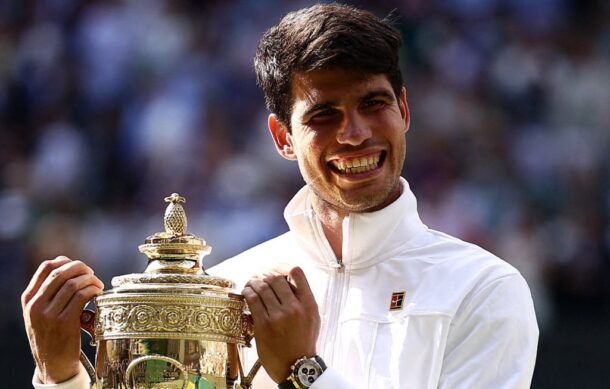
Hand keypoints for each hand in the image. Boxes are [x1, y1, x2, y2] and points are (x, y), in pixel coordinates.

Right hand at [21, 256, 103, 383]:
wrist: (52, 364)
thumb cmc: (51, 334)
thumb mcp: (41, 312)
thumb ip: (49, 291)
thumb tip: (66, 262)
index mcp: (29, 299)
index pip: (46, 268)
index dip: (66, 261)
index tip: (78, 267)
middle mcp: (36, 305)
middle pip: (61, 273)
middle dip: (81, 269)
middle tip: (92, 274)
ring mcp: (49, 314)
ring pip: (74, 284)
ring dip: (91, 280)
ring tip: (98, 286)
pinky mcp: (65, 322)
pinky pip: (82, 296)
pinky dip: (93, 291)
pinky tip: (98, 294)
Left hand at [242, 266, 319, 382]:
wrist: (296, 365)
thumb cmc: (304, 341)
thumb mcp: (313, 317)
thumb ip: (303, 299)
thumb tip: (288, 279)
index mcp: (309, 303)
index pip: (297, 272)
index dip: (283, 266)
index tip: (276, 270)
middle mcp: (295, 307)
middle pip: (276, 277)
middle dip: (265, 273)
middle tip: (260, 276)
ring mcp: (279, 316)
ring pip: (262, 286)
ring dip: (254, 281)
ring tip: (251, 282)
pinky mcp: (264, 325)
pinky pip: (253, 300)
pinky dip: (247, 292)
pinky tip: (247, 292)